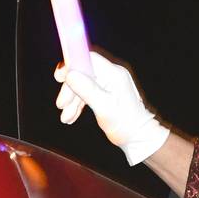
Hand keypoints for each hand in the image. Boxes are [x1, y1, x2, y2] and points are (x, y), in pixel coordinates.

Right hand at [54, 51, 169, 165]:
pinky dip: (78, 104)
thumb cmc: (126, 125)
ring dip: (72, 100)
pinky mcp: (106, 92)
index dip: (71, 64)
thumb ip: (87, 90)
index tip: (59, 77)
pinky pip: (87, 92)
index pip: (88, 59)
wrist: (139, 138)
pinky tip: (71, 116)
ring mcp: (109, 83)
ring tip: (66, 118)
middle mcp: (112, 75)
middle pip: (83, 73)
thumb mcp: (104, 108)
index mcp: (114, 74)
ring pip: (83, 84)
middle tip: (61, 105)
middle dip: (70, 89)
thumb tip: (70, 75)